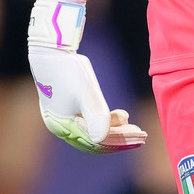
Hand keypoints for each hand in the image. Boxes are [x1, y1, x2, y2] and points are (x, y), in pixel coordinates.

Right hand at [29, 46, 146, 152]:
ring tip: (132, 124)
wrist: (51, 51)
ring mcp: (63, 118)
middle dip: (120, 140)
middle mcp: (61, 127)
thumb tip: (102, 139)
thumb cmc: (68, 70)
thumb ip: (95, 116)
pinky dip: (105, 121)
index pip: (97, 142)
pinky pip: (88, 123)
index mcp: (63, 127)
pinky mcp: (67, 109)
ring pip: (93, 132)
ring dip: (114, 130)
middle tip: (142, 137)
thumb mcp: (85, 92)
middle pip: (95, 141)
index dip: (121, 141)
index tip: (141, 137)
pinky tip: (120, 116)